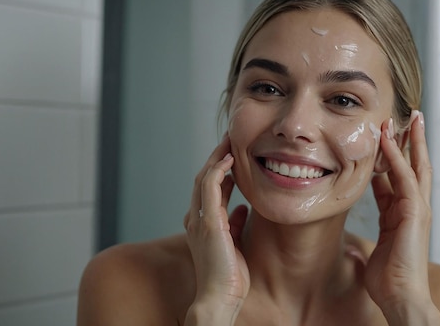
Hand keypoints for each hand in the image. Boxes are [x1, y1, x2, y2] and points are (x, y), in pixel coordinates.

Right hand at [183, 135, 249, 320]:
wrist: (219, 298)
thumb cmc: (227, 277)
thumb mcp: (234, 244)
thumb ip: (235, 225)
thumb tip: (243, 209)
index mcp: (202, 224)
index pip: (208, 189)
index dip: (219, 171)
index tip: (232, 157)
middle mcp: (196, 219)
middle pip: (203, 179)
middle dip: (217, 158)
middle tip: (230, 140)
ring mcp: (200, 220)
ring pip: (204, 179)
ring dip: (217, 158)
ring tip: (230, 142)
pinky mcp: (208, 223)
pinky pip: (210, 188)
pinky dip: (218, 171)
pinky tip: (229, 160)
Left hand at [365, 113, 439, 323]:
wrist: (401, 297)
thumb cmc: (387, 280)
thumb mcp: (372, 252)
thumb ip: (365, 245)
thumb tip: (350, 249)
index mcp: (400, 215)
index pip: (396, 179)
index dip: (389, 158)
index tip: (382, 140)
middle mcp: (412, 208)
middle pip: (414, 166)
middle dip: (412, 142)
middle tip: (409, 118)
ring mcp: (417, 209)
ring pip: (416, 165)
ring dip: (410, 140)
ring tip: (409, 118)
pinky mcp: (414, 213)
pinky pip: (405, 177)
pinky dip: (397, 157)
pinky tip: (389, 140)